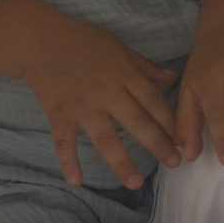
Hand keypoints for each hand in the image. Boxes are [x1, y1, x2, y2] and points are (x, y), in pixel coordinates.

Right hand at [17, 19, 181, 188]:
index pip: (153, 102)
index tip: (183, 141)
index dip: (170, 122)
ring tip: (136, 183)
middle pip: (137, 122)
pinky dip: (68, 161)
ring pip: (105, 138)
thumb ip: (144, 66)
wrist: (40, 40)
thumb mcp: (118, 47)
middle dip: (158, 144)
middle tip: (174, 164)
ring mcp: (83, 106)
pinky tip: (76, 181)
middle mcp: (106, 92)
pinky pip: (64, 141)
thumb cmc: (82, 41)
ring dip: (122, 162)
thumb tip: (171, 78)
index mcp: (123, 74)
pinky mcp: (60, 114)